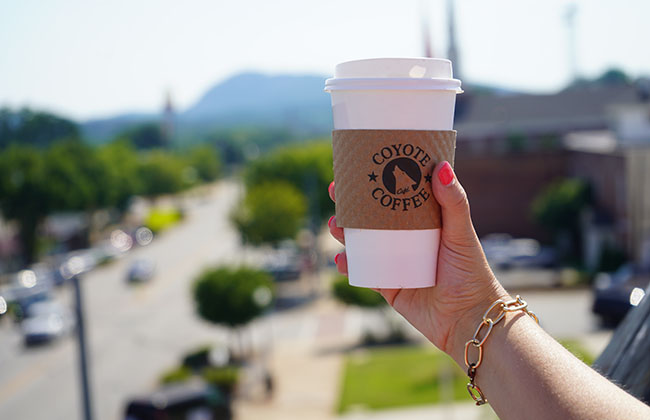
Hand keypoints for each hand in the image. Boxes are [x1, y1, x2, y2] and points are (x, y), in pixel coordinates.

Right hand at [328, 161, 508, 362]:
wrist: (469, 320)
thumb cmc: (471, 273)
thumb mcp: (462, 234)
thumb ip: (454, 202)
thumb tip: (440, 166)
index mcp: (424, 222)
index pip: (396, 195)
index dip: (377, 181)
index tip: (359, 165)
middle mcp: (406, 240)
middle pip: (372, 217)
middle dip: (351, 205)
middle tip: (336, 192)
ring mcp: (395, 262)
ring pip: (362, 242)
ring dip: (344, 233)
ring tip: (335, 226)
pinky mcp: (388, 286)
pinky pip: (363, 272)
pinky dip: (349, 265)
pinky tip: (341, 260)